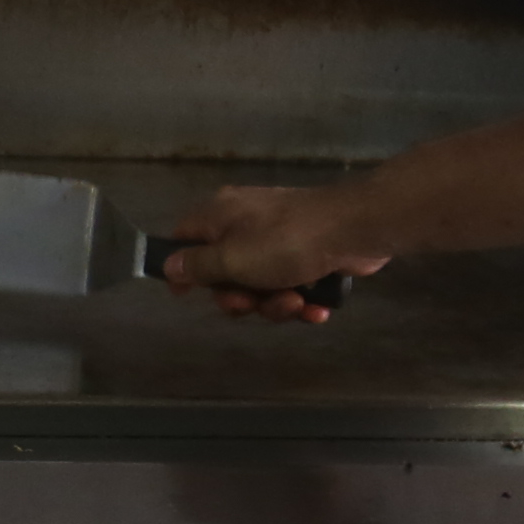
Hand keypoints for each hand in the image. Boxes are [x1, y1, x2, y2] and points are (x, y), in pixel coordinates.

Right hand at [157, 180, 379, 322]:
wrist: (354, 229)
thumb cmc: (285, 243)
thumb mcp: (232, 259)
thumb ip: (198, 266)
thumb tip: (169, 265)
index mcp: (220, 215)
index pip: (183, 238)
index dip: (182, 268)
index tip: (187, 294)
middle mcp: (245, 223)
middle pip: (223, 272)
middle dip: (240, 298)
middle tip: (251, 303)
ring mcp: (277, 238)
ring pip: (259, 285)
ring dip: (274, 304)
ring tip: (294, 303)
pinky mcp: (306, 253)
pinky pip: (289, 283)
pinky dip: (299, 299)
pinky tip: (315, 309)